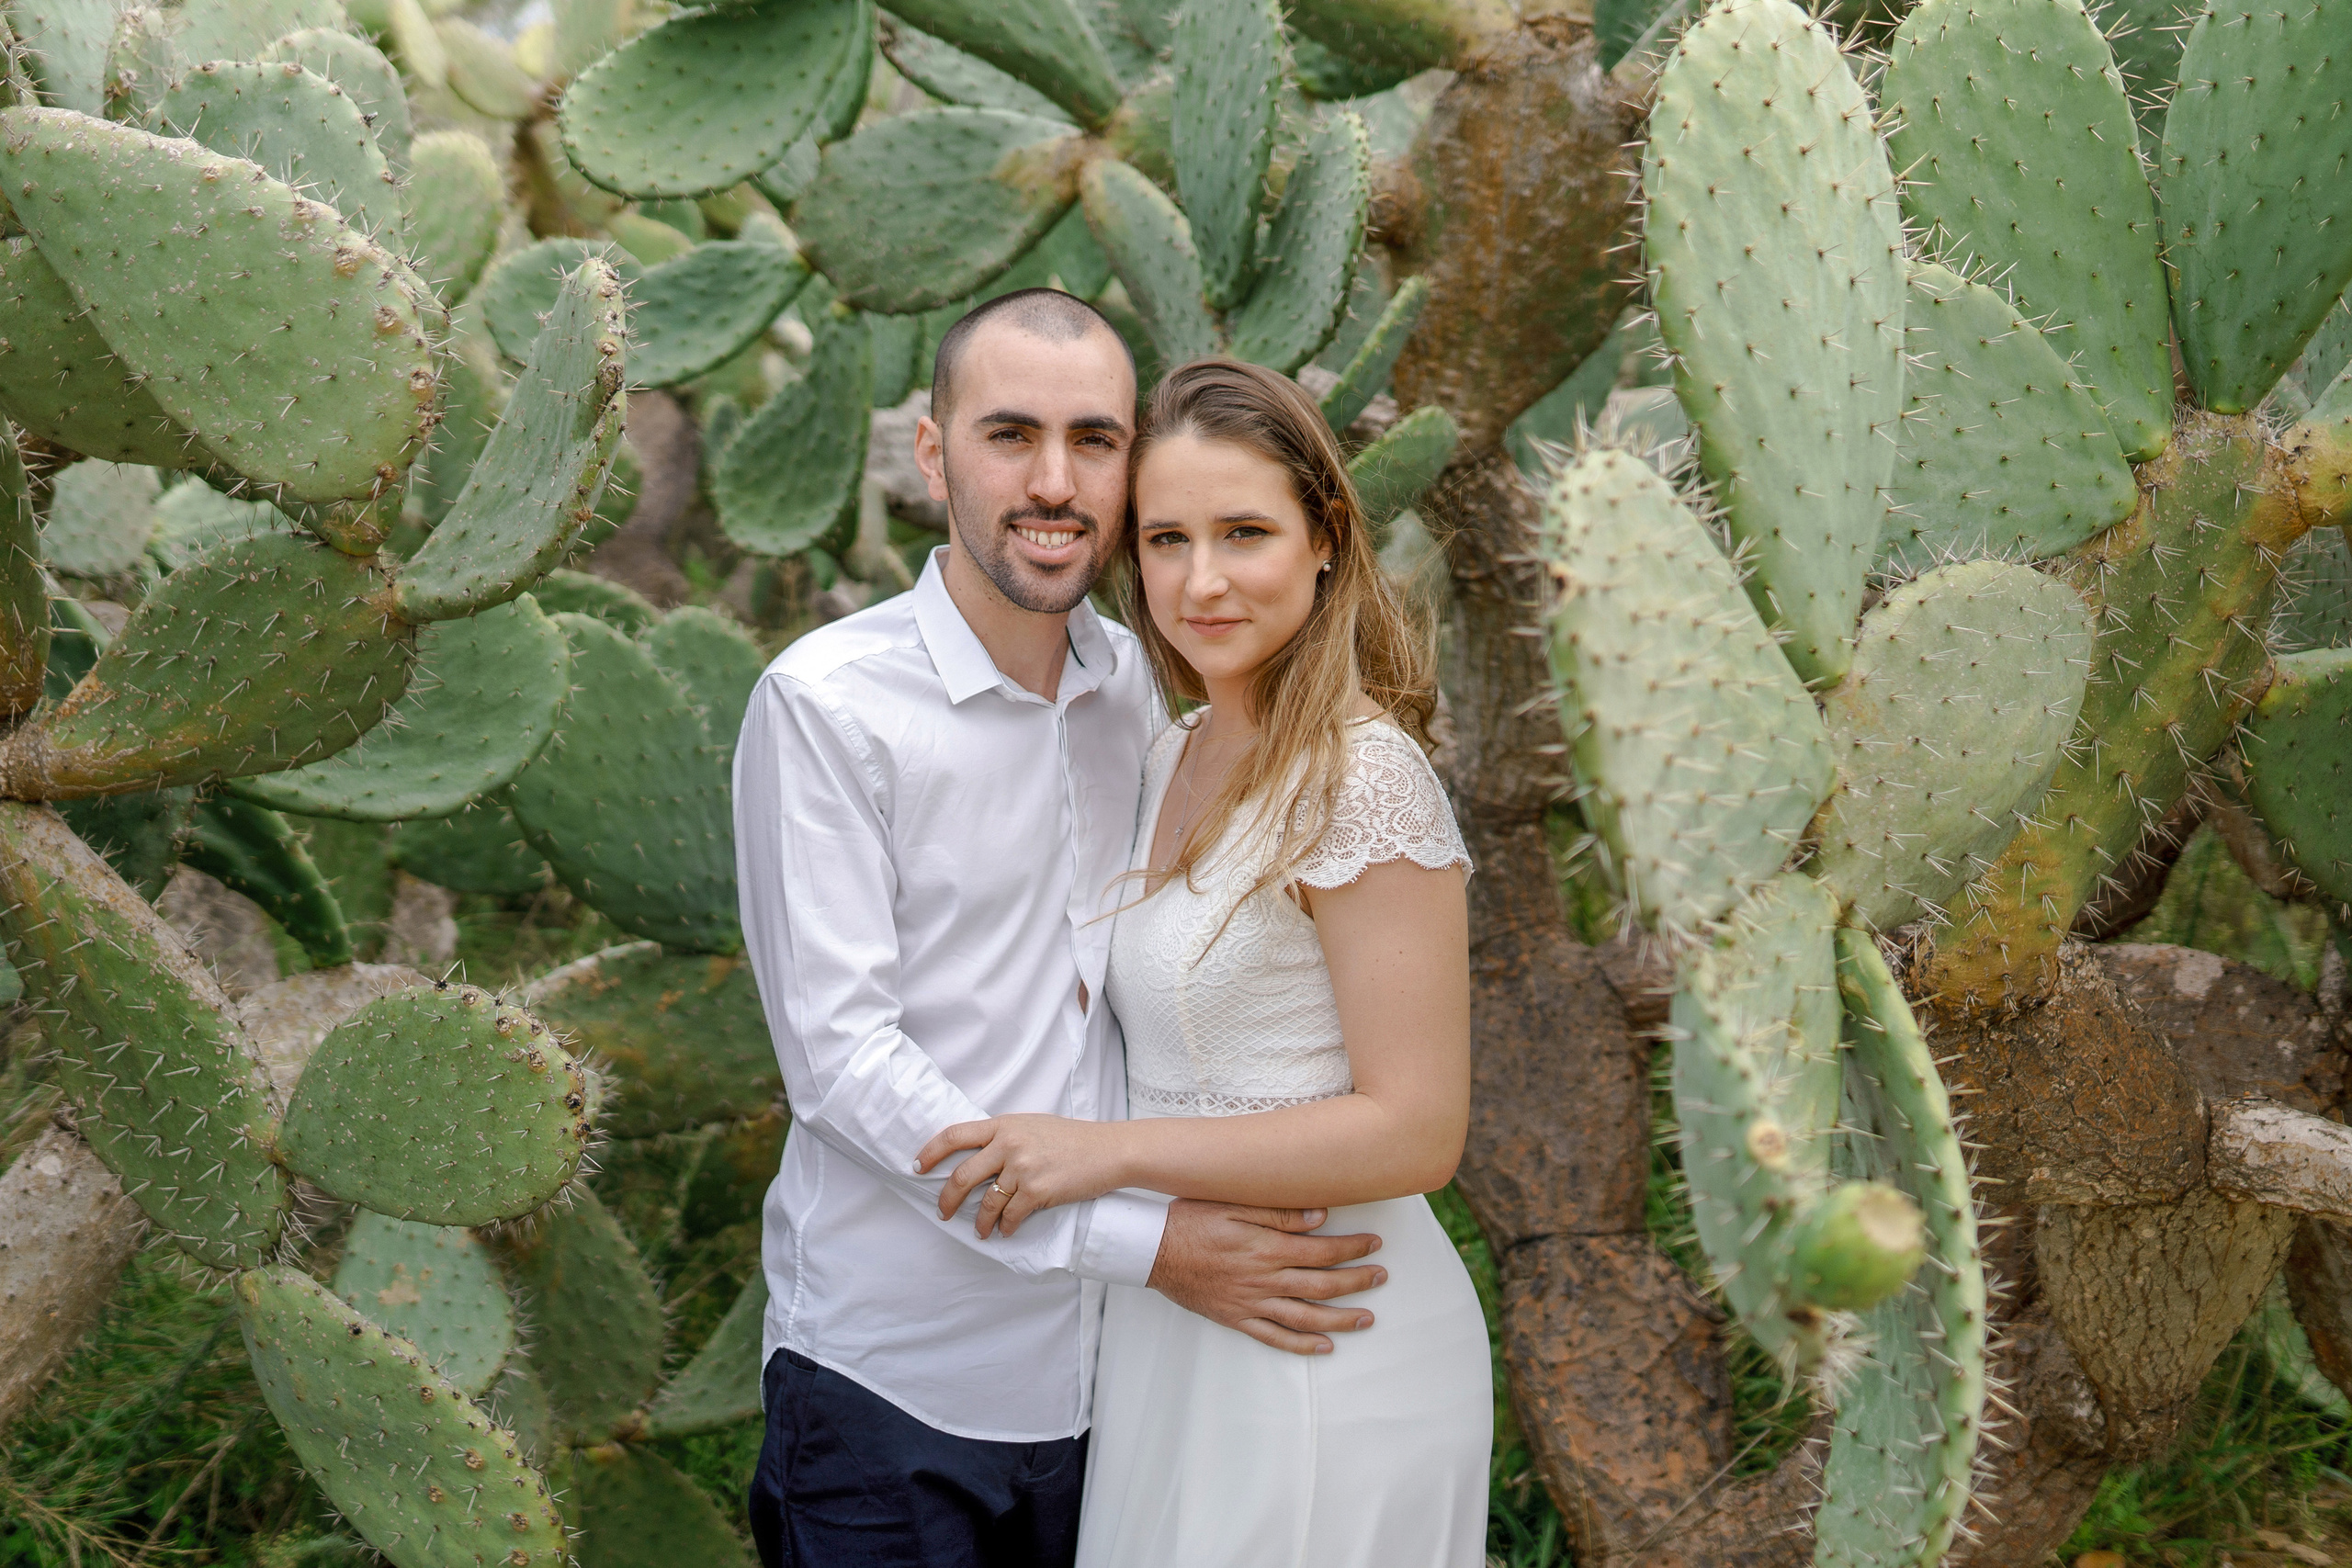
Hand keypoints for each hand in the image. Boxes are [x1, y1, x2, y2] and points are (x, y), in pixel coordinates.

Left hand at [915, 1114, 1124, 1237]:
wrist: (1109, 1150)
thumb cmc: (1072, 1138)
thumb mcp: (1031, 1125)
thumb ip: (1004, 1137)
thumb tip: (978, 1156)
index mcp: (1003, 1125)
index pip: (954, 1135)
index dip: (930, 1152)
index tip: (918, 1167)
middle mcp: (1008, 1144)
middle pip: (962, 1175)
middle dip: (947, 1199)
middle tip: (943, 1212)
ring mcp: (1022, 1168)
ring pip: (986, 1202)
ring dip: (980, 1222)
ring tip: (981, 1231)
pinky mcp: (1038, 1191)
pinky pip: (1011, 1216)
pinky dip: (1005, 1227)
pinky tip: (1005, 1231)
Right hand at [1148, 1199, 1387, 1356]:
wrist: (1151, 1250)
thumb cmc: (1190, 1221)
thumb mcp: (1233, 1204)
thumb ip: (1279, 1212)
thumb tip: (1321, 1216)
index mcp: (1267, 1248)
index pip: (1322, 1251)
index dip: (1353, 1249)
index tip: (1374, 1245)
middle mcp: (1264, 1280)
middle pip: (1322, 1286)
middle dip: (1356, 1282)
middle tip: (1381, 1277)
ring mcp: (1251, 1303)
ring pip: (1306, 1317)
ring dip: (1340, 1319)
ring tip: (1366, 1318)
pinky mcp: (1236, 1318)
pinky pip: (1274, 1337)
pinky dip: (1301, 1344)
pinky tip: (1323, 1346)